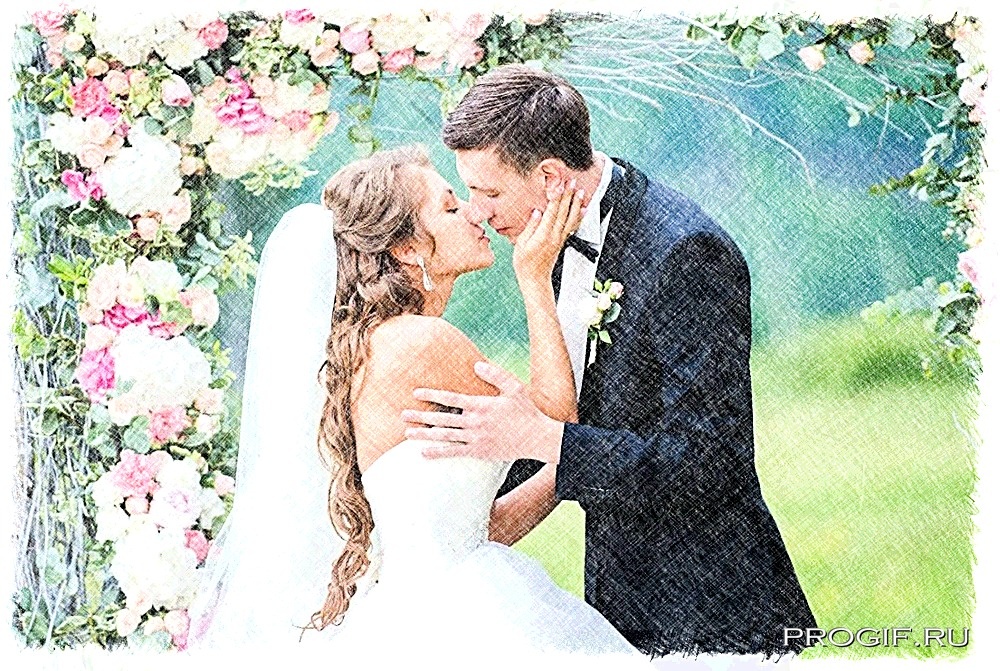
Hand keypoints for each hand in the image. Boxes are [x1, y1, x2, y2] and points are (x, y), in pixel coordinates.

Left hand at [401, 361, 563, 462]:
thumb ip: (495, 375)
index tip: (416, 392)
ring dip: (424, 434)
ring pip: (445, 436)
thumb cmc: (526, 411)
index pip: (451, 398)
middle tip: (402, 414)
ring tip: (407, 432)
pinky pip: (454, 452)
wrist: (537, 437)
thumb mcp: (514, 388)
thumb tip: (476, 364)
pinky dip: (438, 452)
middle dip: (421, 415)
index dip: (432, 394)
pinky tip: (424, 453)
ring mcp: (476, 438)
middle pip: (442, 418)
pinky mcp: (479, 451)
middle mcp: (475, 422)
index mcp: (481, 404)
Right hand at [512, 179, 586, 283]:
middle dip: (568, 195)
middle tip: (572, 181)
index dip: (556, 197)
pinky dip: (578, 217)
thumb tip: (536, 212)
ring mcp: (560, 239)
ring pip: (571, 218)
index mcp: (543, 235)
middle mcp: (555, 236)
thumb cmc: (525, 264)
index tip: (560, 184)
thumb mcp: (521, 244)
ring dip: (576, 203)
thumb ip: (530, 227)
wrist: (535, 279)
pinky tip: (582, 210)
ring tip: (581, 191)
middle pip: (563, 212)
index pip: (552, 212)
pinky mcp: (562, 242)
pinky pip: (572, 227)